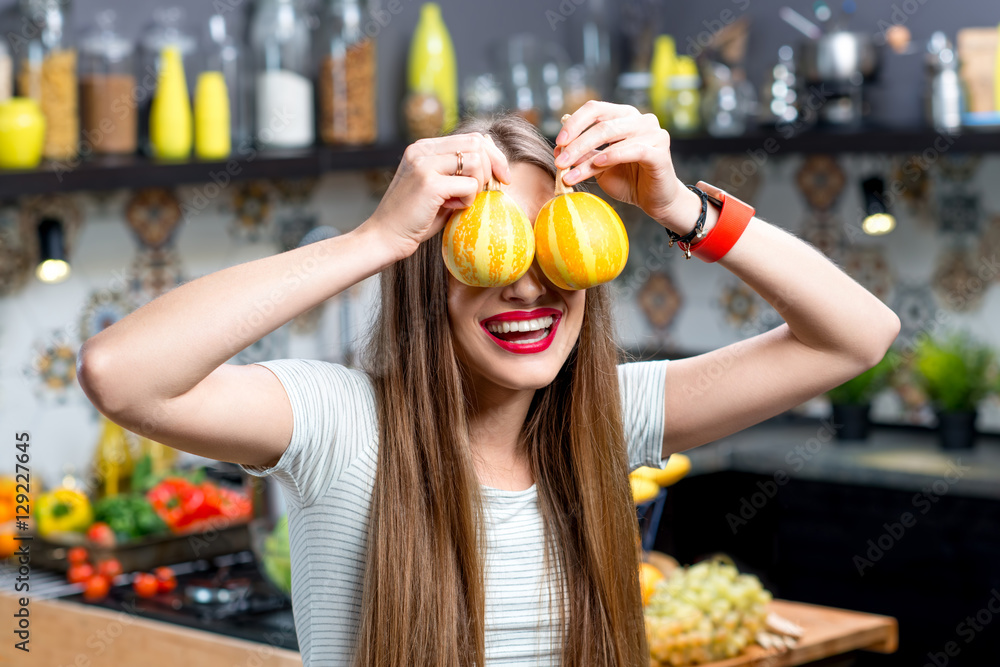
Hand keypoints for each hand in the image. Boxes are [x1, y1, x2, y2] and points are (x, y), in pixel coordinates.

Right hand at [364, 133, 511, 259]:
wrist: (385, 237)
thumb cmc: (415, 217)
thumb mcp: (440, 188)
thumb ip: (460, 172)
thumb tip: (493, 158)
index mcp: (424, 147)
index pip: (472, 137)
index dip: (494, 156)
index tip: (502, 178)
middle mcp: (422, 150)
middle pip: (477, 143)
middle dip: (493, 168)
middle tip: (488, 191)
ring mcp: (424, 164)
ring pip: (476, 162)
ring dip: (477, 186)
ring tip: (459, 201)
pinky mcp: (429, 183)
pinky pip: (469, 185)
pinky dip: (468, 200)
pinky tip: (450, 209)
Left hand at [554, 101, 689, 230]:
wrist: (654, 200)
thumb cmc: (629, 180)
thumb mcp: (599, 166)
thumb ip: (584, 154)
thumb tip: (559, 148)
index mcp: (624, 116)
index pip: (595, 109)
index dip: (574, 123)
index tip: (559, 142)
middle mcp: (640, 119)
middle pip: (601, 124)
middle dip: (576, 144)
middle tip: (560, 162)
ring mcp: (653, 133)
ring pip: (613, 137)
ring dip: (587, 157)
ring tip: (570, 173)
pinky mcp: (660, 152)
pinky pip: (633, 150)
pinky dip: (613, 156)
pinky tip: (599, 164)